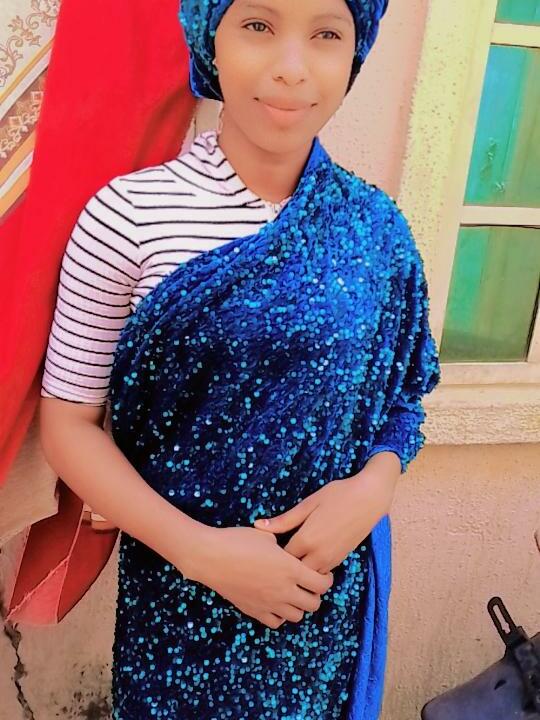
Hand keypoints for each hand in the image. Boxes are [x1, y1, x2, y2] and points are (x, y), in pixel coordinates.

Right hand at [182, 525, 333, 628]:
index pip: (322, 584)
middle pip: (313, 604)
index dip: (326, 579)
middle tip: (308, 584)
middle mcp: (283, 589)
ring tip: (292, 593)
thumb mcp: (265, 536)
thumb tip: (288, 550)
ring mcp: (269, 603)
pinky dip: (281, 615)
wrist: (210, 556)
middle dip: (315, 594)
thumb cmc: (237, 540)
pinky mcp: (254, 611)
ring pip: (297, 616)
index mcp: (290, 568)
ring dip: (299, 606)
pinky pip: (276, 622)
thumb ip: (283, 545)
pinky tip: (275, 601)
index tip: (321, 573)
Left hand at [253, 470, 394, 573]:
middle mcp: (318, 555)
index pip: (281, 559)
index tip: (266, 548)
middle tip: (276, 557)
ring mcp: (331, 560)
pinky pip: (321, 572)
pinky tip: (308, 556)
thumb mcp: (308, 504)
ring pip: (308, 576)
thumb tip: (257, 525)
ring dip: (299, 570)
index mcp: (306, 540)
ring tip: (290, 558)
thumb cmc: (338, 495)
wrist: (370, 498)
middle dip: (285, 567)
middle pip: (294, 572)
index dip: (272, 555)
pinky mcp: (341, 560)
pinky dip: (313, 568)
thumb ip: (284, 520)